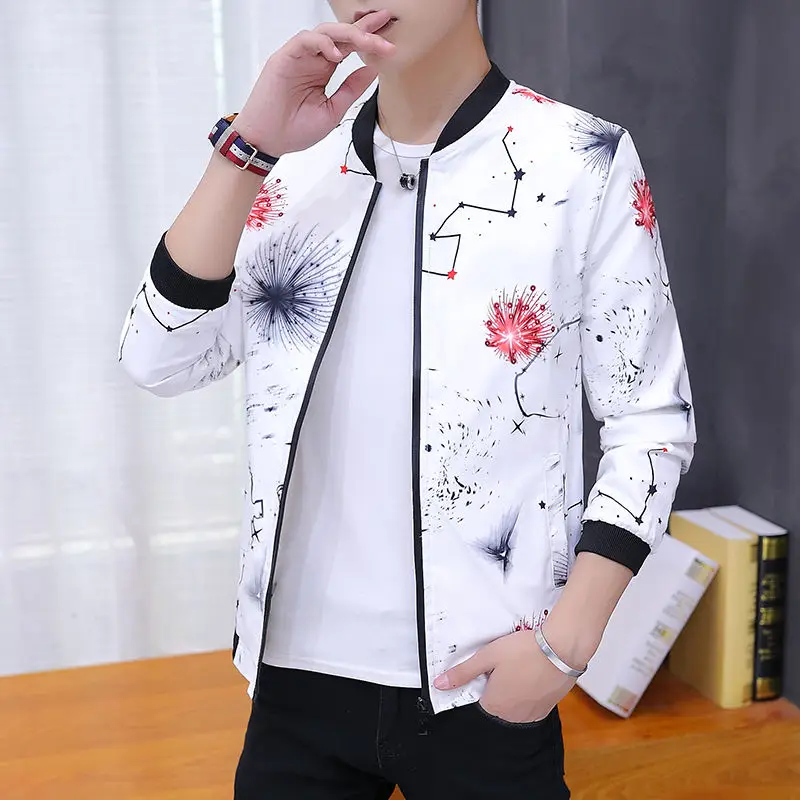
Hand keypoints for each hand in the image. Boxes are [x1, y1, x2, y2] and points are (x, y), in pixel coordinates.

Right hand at [233, 11, 395, 157]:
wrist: (268, 141)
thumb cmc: (294, 129)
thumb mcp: (333, 110)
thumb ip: (351, 89)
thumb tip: (373, 70)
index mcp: (324, 70)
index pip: (350, 48)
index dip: (369, 40)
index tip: (389, 39)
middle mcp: (313, 59)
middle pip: (341, 35)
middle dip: (364, 28)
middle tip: (385, 23)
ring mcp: (299, 57)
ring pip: (326, 33)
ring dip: (349, 34)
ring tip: (368, 42)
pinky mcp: (284, 58)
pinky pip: (305, 40)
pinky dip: (322, 43)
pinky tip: (337, 54)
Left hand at [433, 630, 578, 724]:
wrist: (561, 649)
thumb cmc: (525, 651)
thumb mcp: (487, 656)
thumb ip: (463, 673)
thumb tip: (439, 684)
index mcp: (494, 705)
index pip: (478, 699)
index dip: (482, 680)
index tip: (489, 667)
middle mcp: (513, 716)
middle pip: (497, 703)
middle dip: (498, 685)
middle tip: (506, 663)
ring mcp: (532, 714)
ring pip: (515, 704)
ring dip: (514, 689)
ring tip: (520, 666)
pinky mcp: (548, 708)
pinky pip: (531, 703)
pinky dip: (530, 691)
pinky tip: (533, 672)